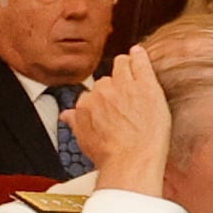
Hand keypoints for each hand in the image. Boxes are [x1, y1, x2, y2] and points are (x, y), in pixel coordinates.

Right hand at [69, 54, 166, 190]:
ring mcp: (125, 86)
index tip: (106, 104)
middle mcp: (102, 92)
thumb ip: (75, 123)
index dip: (100, 99)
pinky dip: (139, 56)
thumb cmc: (110, 156)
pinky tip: (138, 52)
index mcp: (85, 104)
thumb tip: (66, 116)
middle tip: (122, 93)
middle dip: (112, 85)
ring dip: (125, 65)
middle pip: (106, 80)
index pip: (91, 94)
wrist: (131, 160)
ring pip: (122, 65)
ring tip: (129, 66)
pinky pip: (141, 63)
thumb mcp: (84, 140)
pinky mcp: (145, 85)